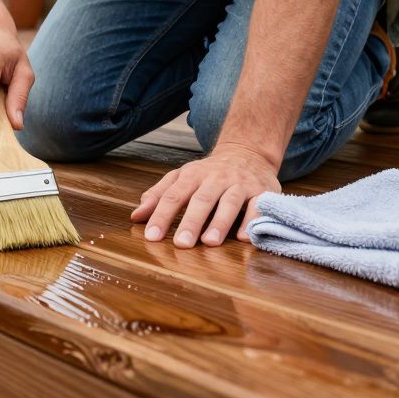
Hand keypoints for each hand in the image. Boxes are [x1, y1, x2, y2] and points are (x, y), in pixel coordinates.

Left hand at [130, 144, 281, 247]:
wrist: (247, 153)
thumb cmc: (209, 173)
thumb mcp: (181, 178)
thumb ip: (159, 195)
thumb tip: (136, 217)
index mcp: (192, 175)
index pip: (173, 196)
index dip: (162, 216)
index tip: (151, 236)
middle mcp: (215, 178)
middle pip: (201, 199)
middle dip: (190, 222)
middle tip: (181, 244)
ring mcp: (240, 183)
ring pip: (229, 201)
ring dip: (220, 222)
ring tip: (210, 242)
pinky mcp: (262, 191)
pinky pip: (258, 205)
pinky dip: (252, 220)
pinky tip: (244, 238)